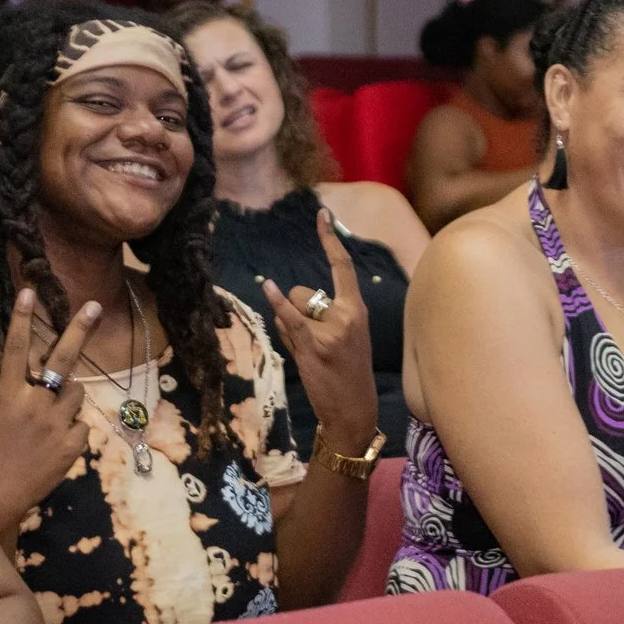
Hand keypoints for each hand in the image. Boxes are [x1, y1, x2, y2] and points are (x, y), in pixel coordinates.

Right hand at [0, 289, 101, 536]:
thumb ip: (23, 395)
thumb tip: (50, 380)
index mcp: (8, 396)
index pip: (15, 350)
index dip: (21, 319)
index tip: (28, 290)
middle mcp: (34, 404)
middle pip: (61, 359)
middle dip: (79, 329)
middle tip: (93, 305)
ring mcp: (56, 424)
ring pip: (76, 394)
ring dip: (68, 401)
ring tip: (48, 424)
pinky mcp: (73, 444)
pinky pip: (81, 425)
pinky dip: (71, 432)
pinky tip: (53, 448)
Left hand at [258, 210, 379, 452]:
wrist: (354, 409)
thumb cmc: (347, 373)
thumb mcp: (346, 338)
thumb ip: (323, 315)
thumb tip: (286, 297)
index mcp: (357, 310)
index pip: (343, 266)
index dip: (330, 238)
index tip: (321, 214)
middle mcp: (346, 315)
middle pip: (304, 291)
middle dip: (295, 308)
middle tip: (312, 340)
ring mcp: (330, 330)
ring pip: (293, 307)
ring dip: (288, 324)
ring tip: (306, 350)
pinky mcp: (313, 345)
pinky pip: (290, 317)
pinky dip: (277, 303)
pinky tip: (267, 287)